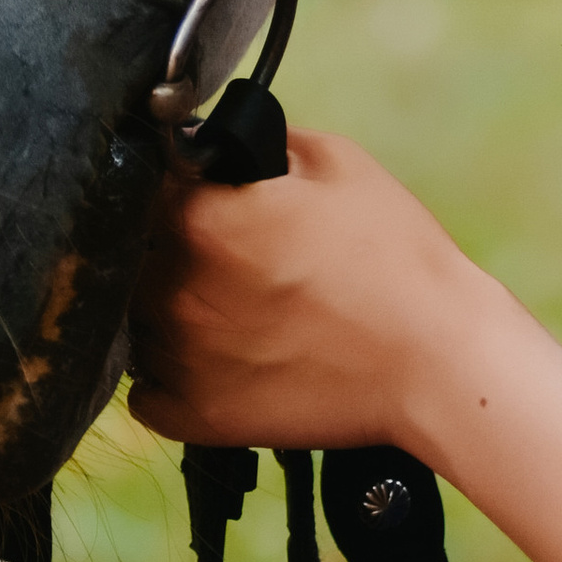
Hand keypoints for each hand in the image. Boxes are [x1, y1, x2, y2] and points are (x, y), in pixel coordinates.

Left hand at [125, 127, 481, 454]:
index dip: (162, 180)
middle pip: (124, 254)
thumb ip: (260, 143)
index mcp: (201, 221)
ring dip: (158, 305)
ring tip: (222, 302)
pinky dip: (166, 370)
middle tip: (215, 247)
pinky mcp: (194, 418)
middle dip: (156, 242)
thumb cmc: (394, 255)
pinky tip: (215, 352)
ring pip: (129, 320)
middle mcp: (174, 291)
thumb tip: (216, 144)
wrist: (437, 360)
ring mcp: (178, 361)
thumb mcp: (337, 163)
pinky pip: (145, 388)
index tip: (188, 185)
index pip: (137, 184)